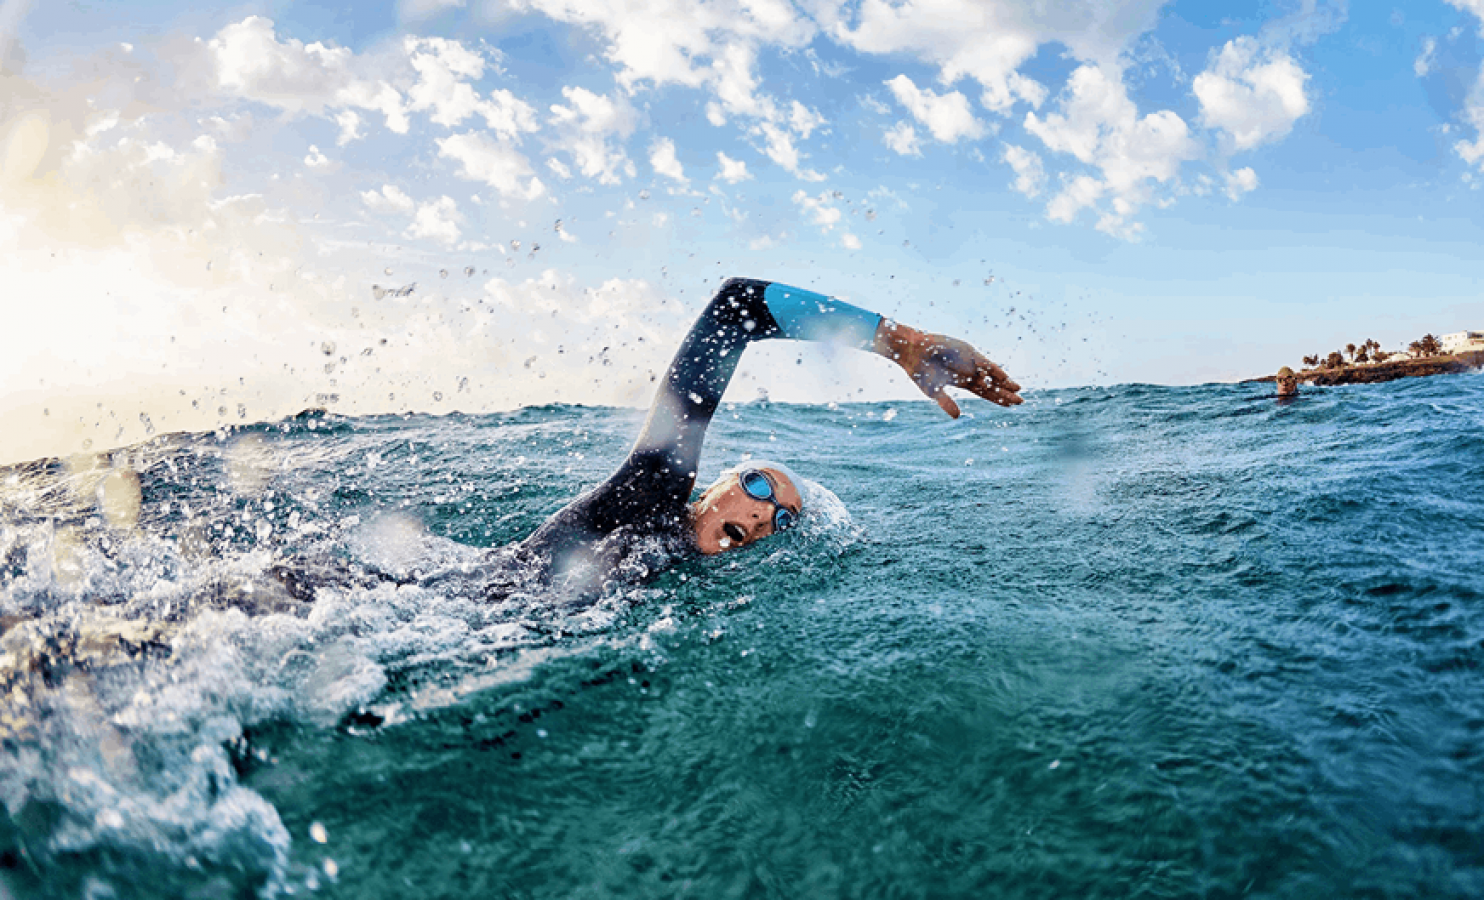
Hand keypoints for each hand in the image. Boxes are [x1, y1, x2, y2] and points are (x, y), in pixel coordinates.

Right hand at [875, 320, 1022, 417]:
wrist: (913, 352)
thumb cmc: (920, 371)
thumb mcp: (934, 392)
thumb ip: (947, 403)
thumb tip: (958, 417)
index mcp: (963, 382)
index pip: (985, 393)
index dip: (997, 400)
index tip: (1010, 406)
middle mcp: (970, 371)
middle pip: (992, 385)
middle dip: (1006, 393)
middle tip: (1020, 402)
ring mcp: (970, 361)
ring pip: (992, 374)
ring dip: (1005, 382)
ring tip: (1018, 390)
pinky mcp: (968, 352)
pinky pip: (986, 363)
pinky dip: (996, 371)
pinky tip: (1006, 379)